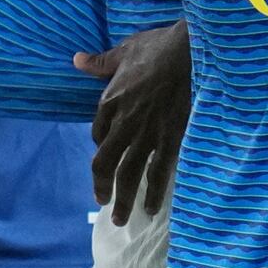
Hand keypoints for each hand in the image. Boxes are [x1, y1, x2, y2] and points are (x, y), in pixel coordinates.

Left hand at [74, 21, 189, 225]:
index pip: (98, 133)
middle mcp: (124, 122)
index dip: (101, 146)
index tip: (106, 156)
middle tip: (102, 203)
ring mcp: (147, 134)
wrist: (190, 52)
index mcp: (110, 101)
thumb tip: (77, 60)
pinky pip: (159, 173)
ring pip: (128, 173)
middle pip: (105, 162)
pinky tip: (152, 208)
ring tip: (120, 219)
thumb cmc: (158, 48)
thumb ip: (100, 63)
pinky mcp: (171, 139)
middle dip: (102, 186)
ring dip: (123, 199)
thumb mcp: (123, 51)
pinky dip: (155, 193)